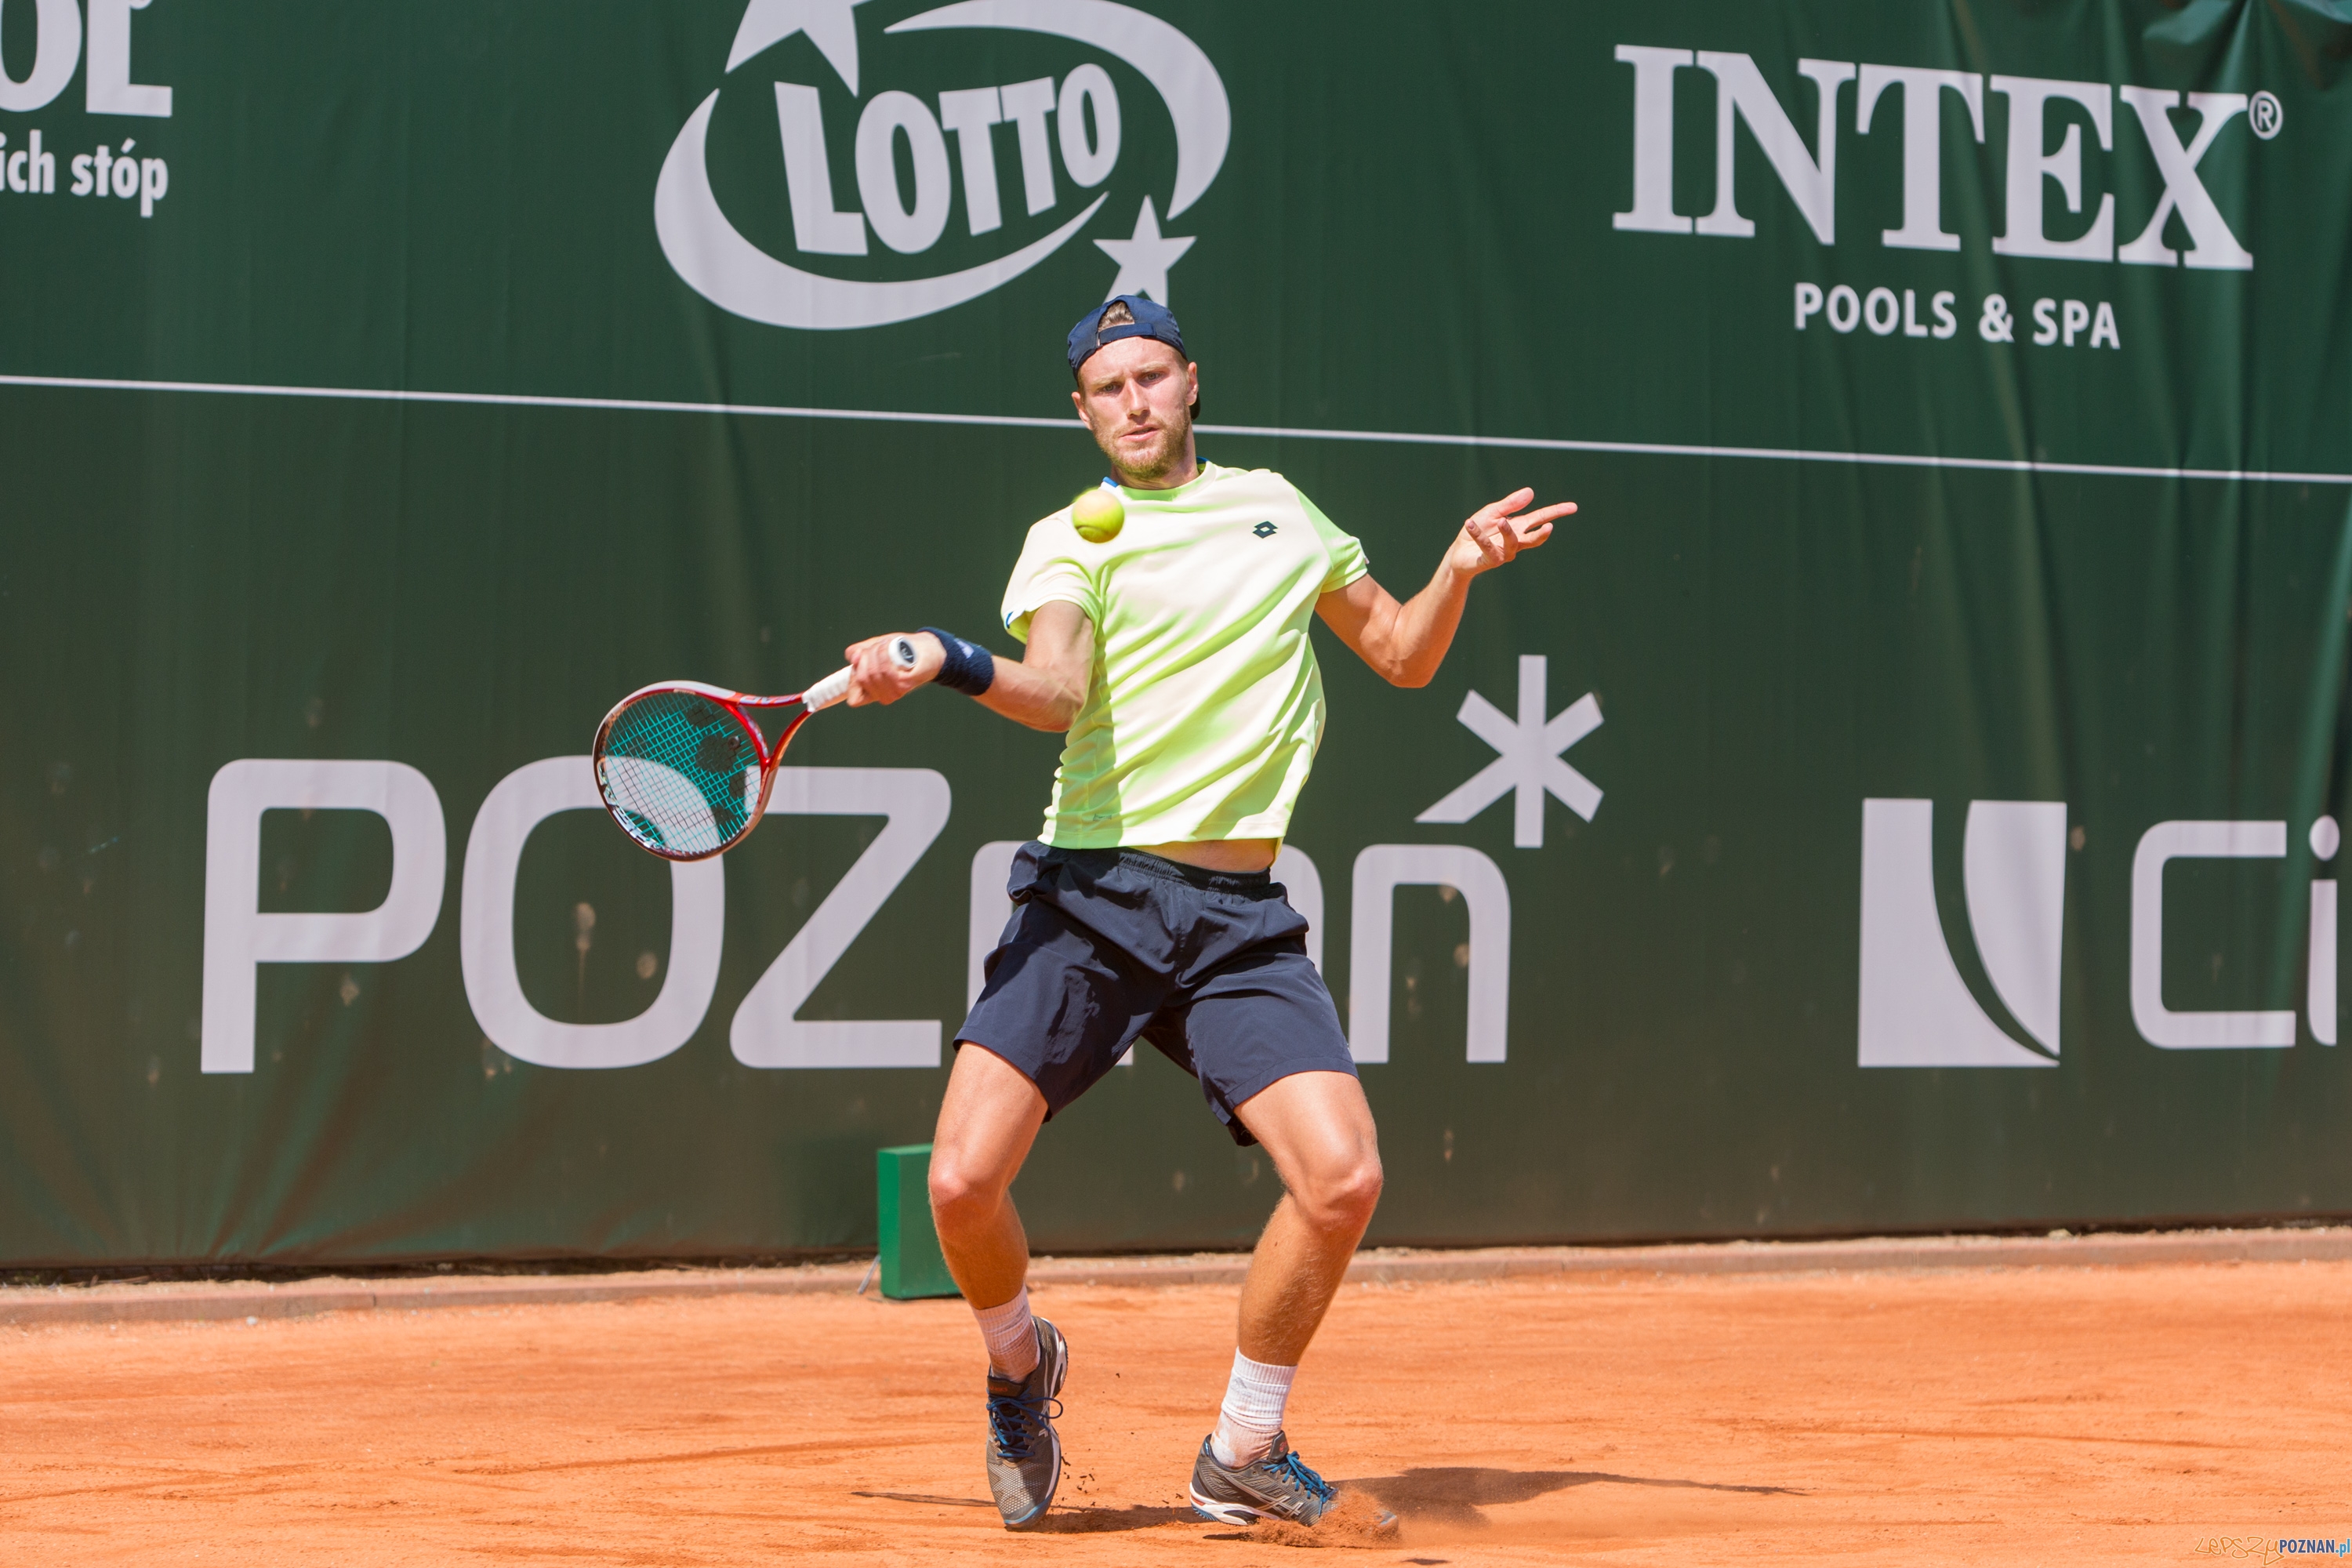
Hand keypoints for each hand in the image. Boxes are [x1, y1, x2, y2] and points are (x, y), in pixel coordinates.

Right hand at [842, 632, 941, 705]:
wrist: (925, 648)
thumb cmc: (899, 649)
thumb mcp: (873, 648)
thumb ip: (858, 653)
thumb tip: (853, 657)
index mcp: (873, 692)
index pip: (854, 699)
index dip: (852, 679)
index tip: (858, 658)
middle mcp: (883, 696)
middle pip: (862, 678)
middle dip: (864, 657)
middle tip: (875, 646)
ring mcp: (894, 691)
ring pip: (872, 673)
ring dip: (875, 652)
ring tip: (884, 644)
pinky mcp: (905, 684)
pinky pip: (885, 670)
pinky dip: (884, 653)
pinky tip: (889, 645)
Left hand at [1446, 488, 1575, 577]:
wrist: (1459, 552)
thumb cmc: (1478, 531)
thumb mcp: (1493, 512)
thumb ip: (1510, 504)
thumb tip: (1531, 492)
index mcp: (1519, 527)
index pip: (1541, 518)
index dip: (1557, 512)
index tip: (1573, 507)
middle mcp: (1515, 542)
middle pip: (1535, 537)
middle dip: (1543, 532)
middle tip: (1550, 527)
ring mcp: (1504, 553)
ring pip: (1512, 542)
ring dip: (1507, 531)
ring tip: (1501, 520)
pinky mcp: (1490, 560)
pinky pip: (1487, 546)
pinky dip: (1479, 535)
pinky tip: (1470, 523)